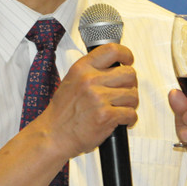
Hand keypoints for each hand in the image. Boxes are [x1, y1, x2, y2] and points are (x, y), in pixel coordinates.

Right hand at [38, 43, 137, 157]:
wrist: (53, 135)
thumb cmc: (62, 112)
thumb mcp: (72, 81)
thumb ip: (91, 71)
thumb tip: (116, 67)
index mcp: (82, 68)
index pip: (111, 50)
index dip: (126, 54)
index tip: (129, 61)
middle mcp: (90, 80)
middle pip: (129, 73)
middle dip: (131, 85)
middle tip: (125, 92)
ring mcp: (99, 98)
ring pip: (132, 95)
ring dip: (130, 104)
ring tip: (121, 108)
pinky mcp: (106, 116)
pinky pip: (131, 113)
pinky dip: (130, 119)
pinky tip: (122, 121)